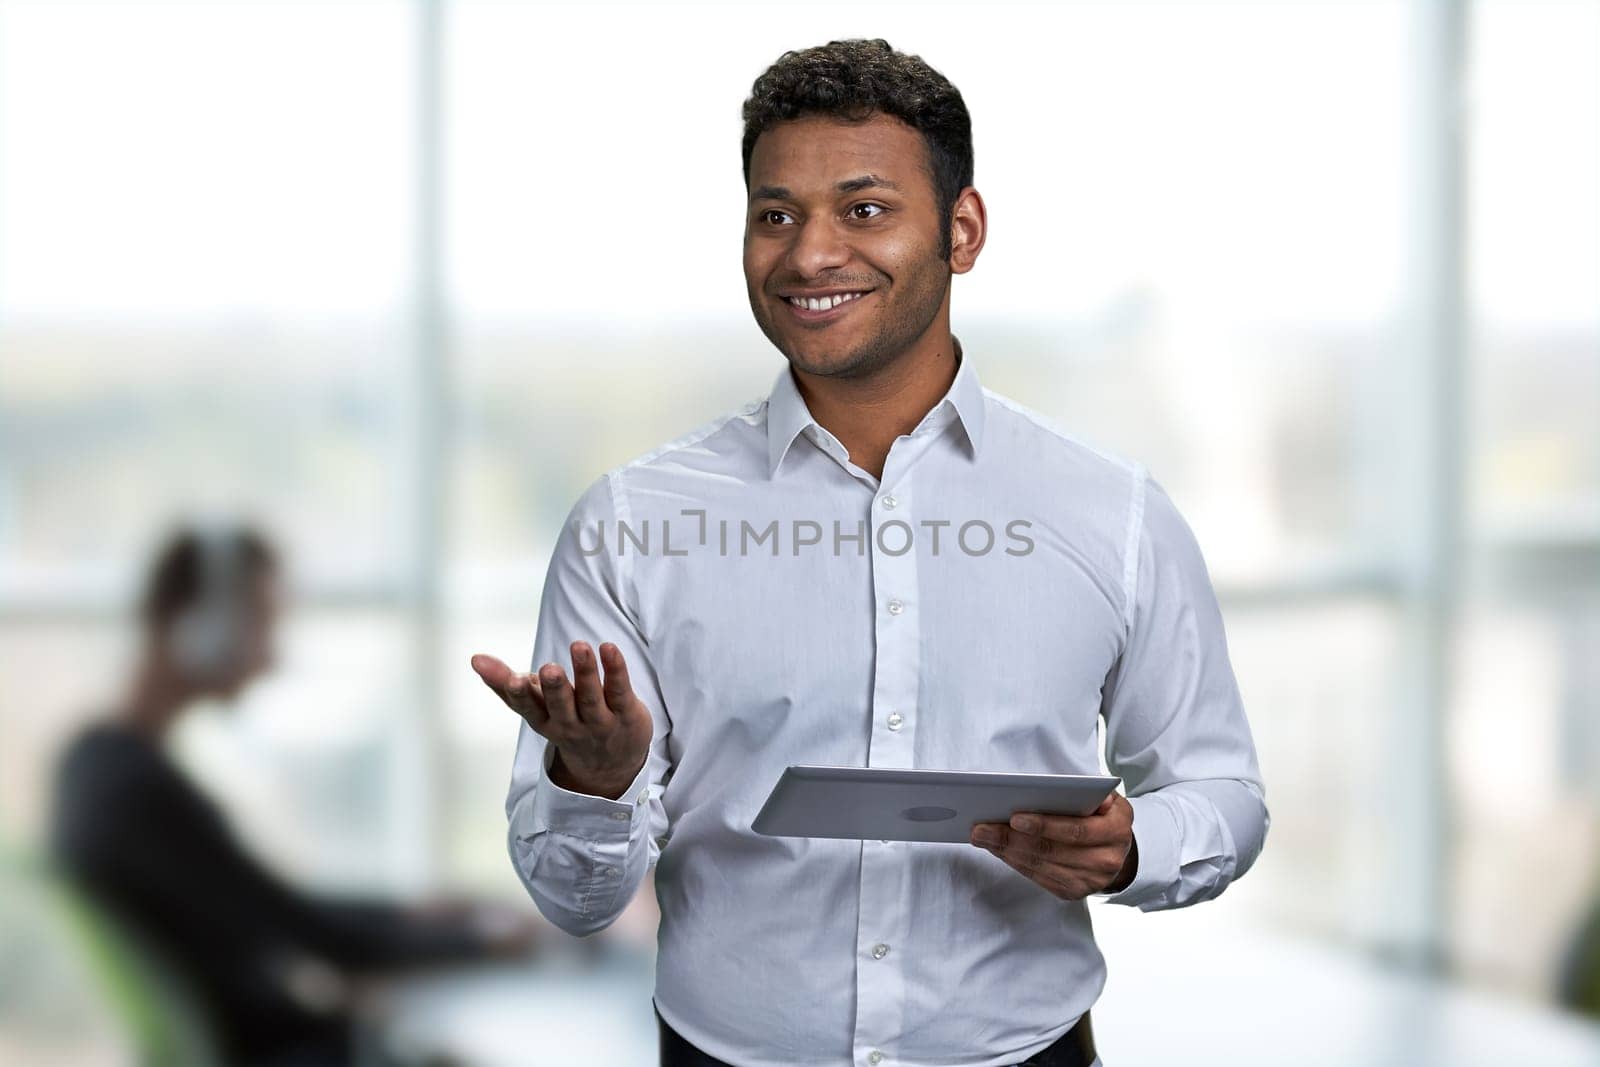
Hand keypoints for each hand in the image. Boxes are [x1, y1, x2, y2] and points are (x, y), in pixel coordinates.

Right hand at [471, 641, 651, 799]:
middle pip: (561, 706)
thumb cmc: (564, 723)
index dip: (520, 695)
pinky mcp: (626, 714)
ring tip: (579, 646)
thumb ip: (504, 684)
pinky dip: (615, 669)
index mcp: (544, 721)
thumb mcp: (534, 708)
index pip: (528, 709)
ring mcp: (600, 722)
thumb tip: (474, 658)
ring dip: (585, 671)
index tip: (514, 679)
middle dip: (554, 688)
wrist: (611, 766)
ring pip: (591, 697)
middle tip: (549, 668)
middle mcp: (570, 725)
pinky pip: (620, 690)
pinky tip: (608, 648)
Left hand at [968, 791, 1137, 899]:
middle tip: (981, 828)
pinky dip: (1014, 862)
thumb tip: (1062, 789)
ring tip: (982, 836)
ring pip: (1040, 866)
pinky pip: (1037, 878)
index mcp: (1116, 831)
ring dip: (1006, 851)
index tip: (1014, 817)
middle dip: (1011, 838)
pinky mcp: (1072, 892)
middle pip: (1051, 850)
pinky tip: (996, 849)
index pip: (1076, 830)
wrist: (1120, 853)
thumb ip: (1089, 793)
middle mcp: (1105, 861)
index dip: (1045, 825)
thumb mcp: (1106, 799)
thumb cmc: (1104, 816)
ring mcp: (1088, 881)